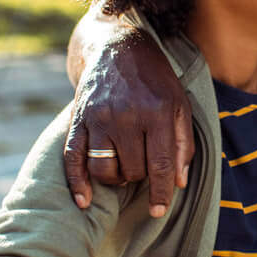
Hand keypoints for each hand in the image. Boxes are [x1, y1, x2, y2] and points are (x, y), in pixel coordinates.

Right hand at [62, 25, 193, 216]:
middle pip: (133, 170)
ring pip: (104, 169)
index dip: (160, 193)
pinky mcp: (79, 119)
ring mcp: (99, 118)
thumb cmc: (155, 79)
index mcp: (157, 112)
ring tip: (123, 168)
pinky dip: (77, 184)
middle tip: (142, 165)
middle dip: (139, 177)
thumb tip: (178, 183)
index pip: (160, 165)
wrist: (117, 46)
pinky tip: (83, 201)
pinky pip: (74, 158)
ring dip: (115, 178)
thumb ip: (183, 143)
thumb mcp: (180, 103)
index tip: (158, 210)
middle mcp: (126, 116)